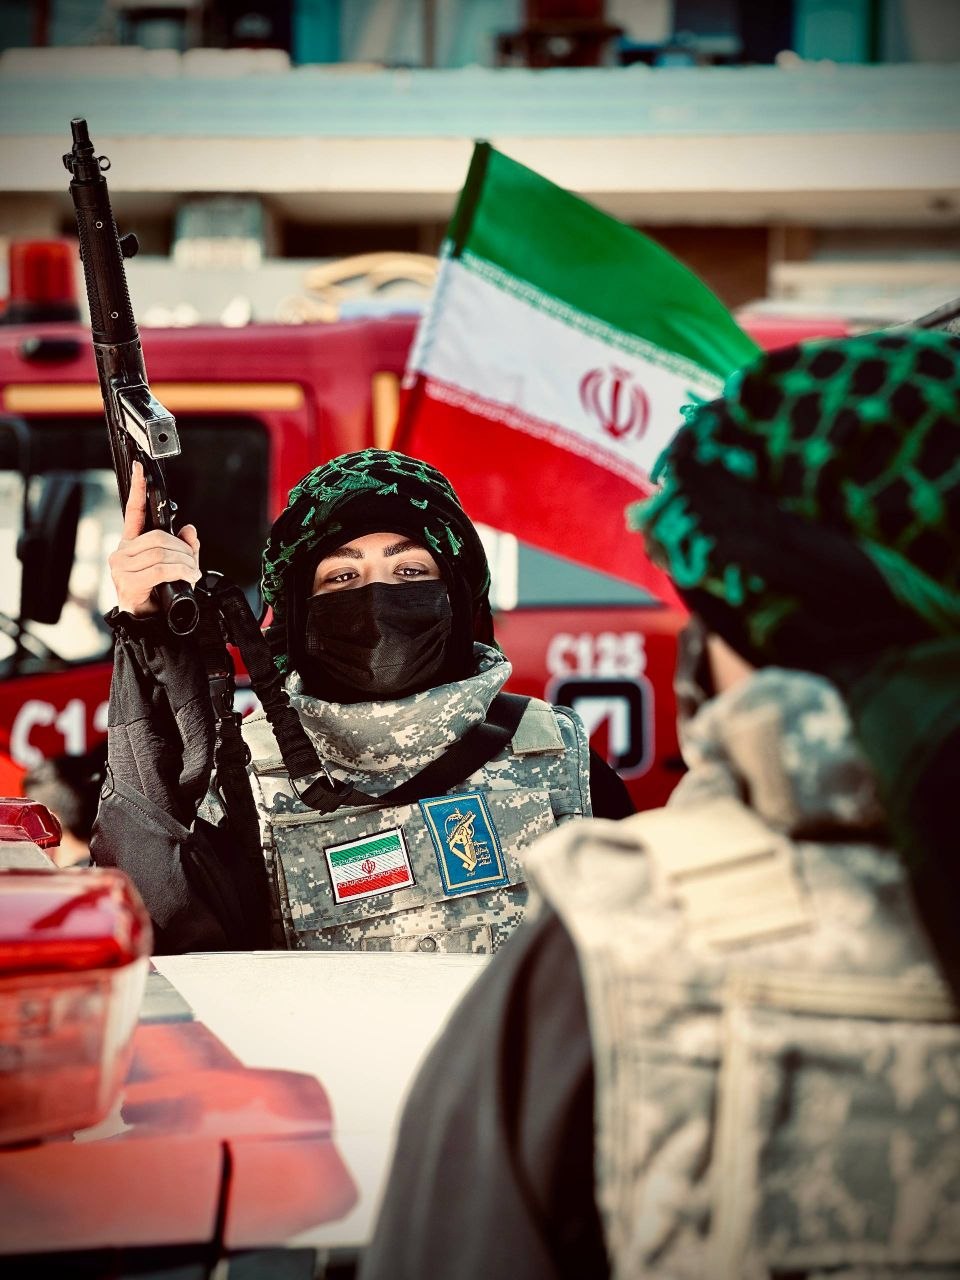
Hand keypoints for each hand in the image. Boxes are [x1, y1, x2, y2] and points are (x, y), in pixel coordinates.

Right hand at [109, 461, 200, 615]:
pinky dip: (180, 571)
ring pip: (162, 552)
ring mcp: (121, 566)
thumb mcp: (175, 567)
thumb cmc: (158, 594)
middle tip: (194, 563)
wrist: (147, 624)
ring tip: (192, 573)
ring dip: (185, 562)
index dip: (138, 490)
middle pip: (159, 536)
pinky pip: (161, 568)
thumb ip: (183, 548)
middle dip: (183, 549)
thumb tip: (190, 530)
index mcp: (131, 543)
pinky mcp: (128, 580)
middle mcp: (122, 551)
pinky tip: (187, 577)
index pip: (133, 512)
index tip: (140, 470)